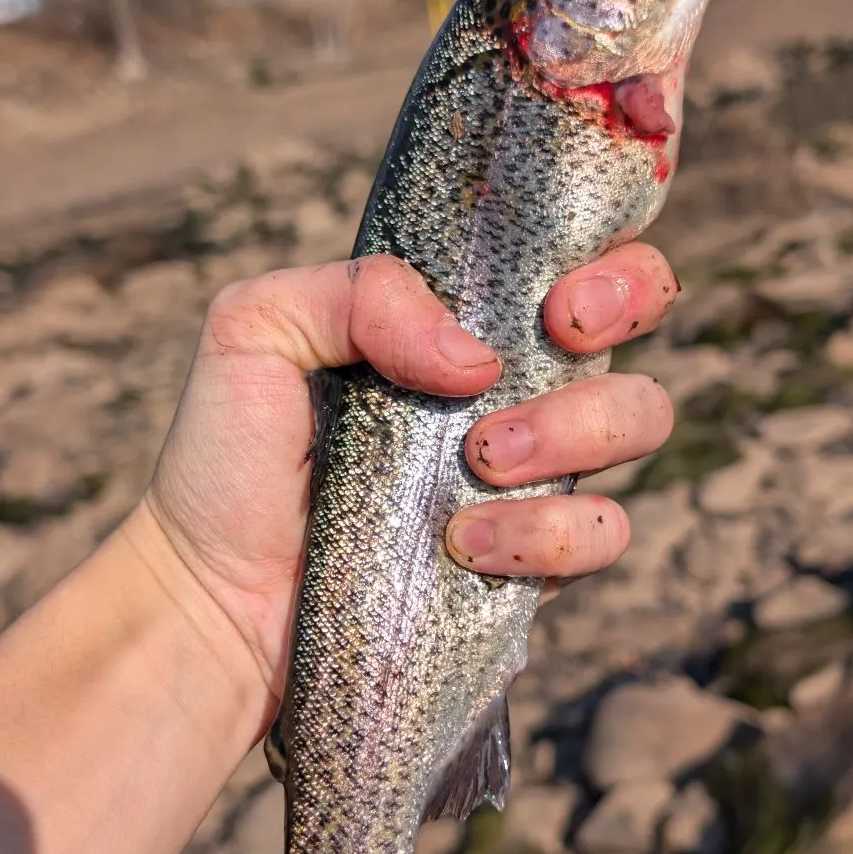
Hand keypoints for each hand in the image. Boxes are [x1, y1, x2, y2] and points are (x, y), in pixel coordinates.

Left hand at [140, 246, 677, 727]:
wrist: (214, 597)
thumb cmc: (227, 459)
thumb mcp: (256, 330)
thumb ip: (358, 293)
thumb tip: (476, 357)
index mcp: (457, 321)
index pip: (575, 256)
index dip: (607, 256)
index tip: (559, 293)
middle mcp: (508, 387)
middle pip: (637, 317)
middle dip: (623, 314)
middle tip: (554, 340)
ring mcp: (529, 475)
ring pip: (638, 419)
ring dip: (575, 430)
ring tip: (481, 463)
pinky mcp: (531, 561)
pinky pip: (602, 532)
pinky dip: (550, 533)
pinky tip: (466, 544)